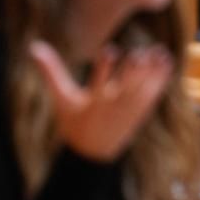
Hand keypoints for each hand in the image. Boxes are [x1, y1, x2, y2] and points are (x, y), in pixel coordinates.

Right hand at [30, 40, 172, 161]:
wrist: (92, 152)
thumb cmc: (74, 121)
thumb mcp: (61, 98)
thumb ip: (51, 71)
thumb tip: (33, 46)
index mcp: (93, 103)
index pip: (98, 83)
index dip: (104, 68)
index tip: (110, 50)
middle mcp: (113, 107)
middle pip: (125, 89)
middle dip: (132, 73)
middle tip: (138, 54)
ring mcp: (129, 110)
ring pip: (143, 90)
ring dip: (151, 73)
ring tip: (157, 51)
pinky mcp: (141, 112)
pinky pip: (153, 94)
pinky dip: (160, 78)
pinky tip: (166, 59)